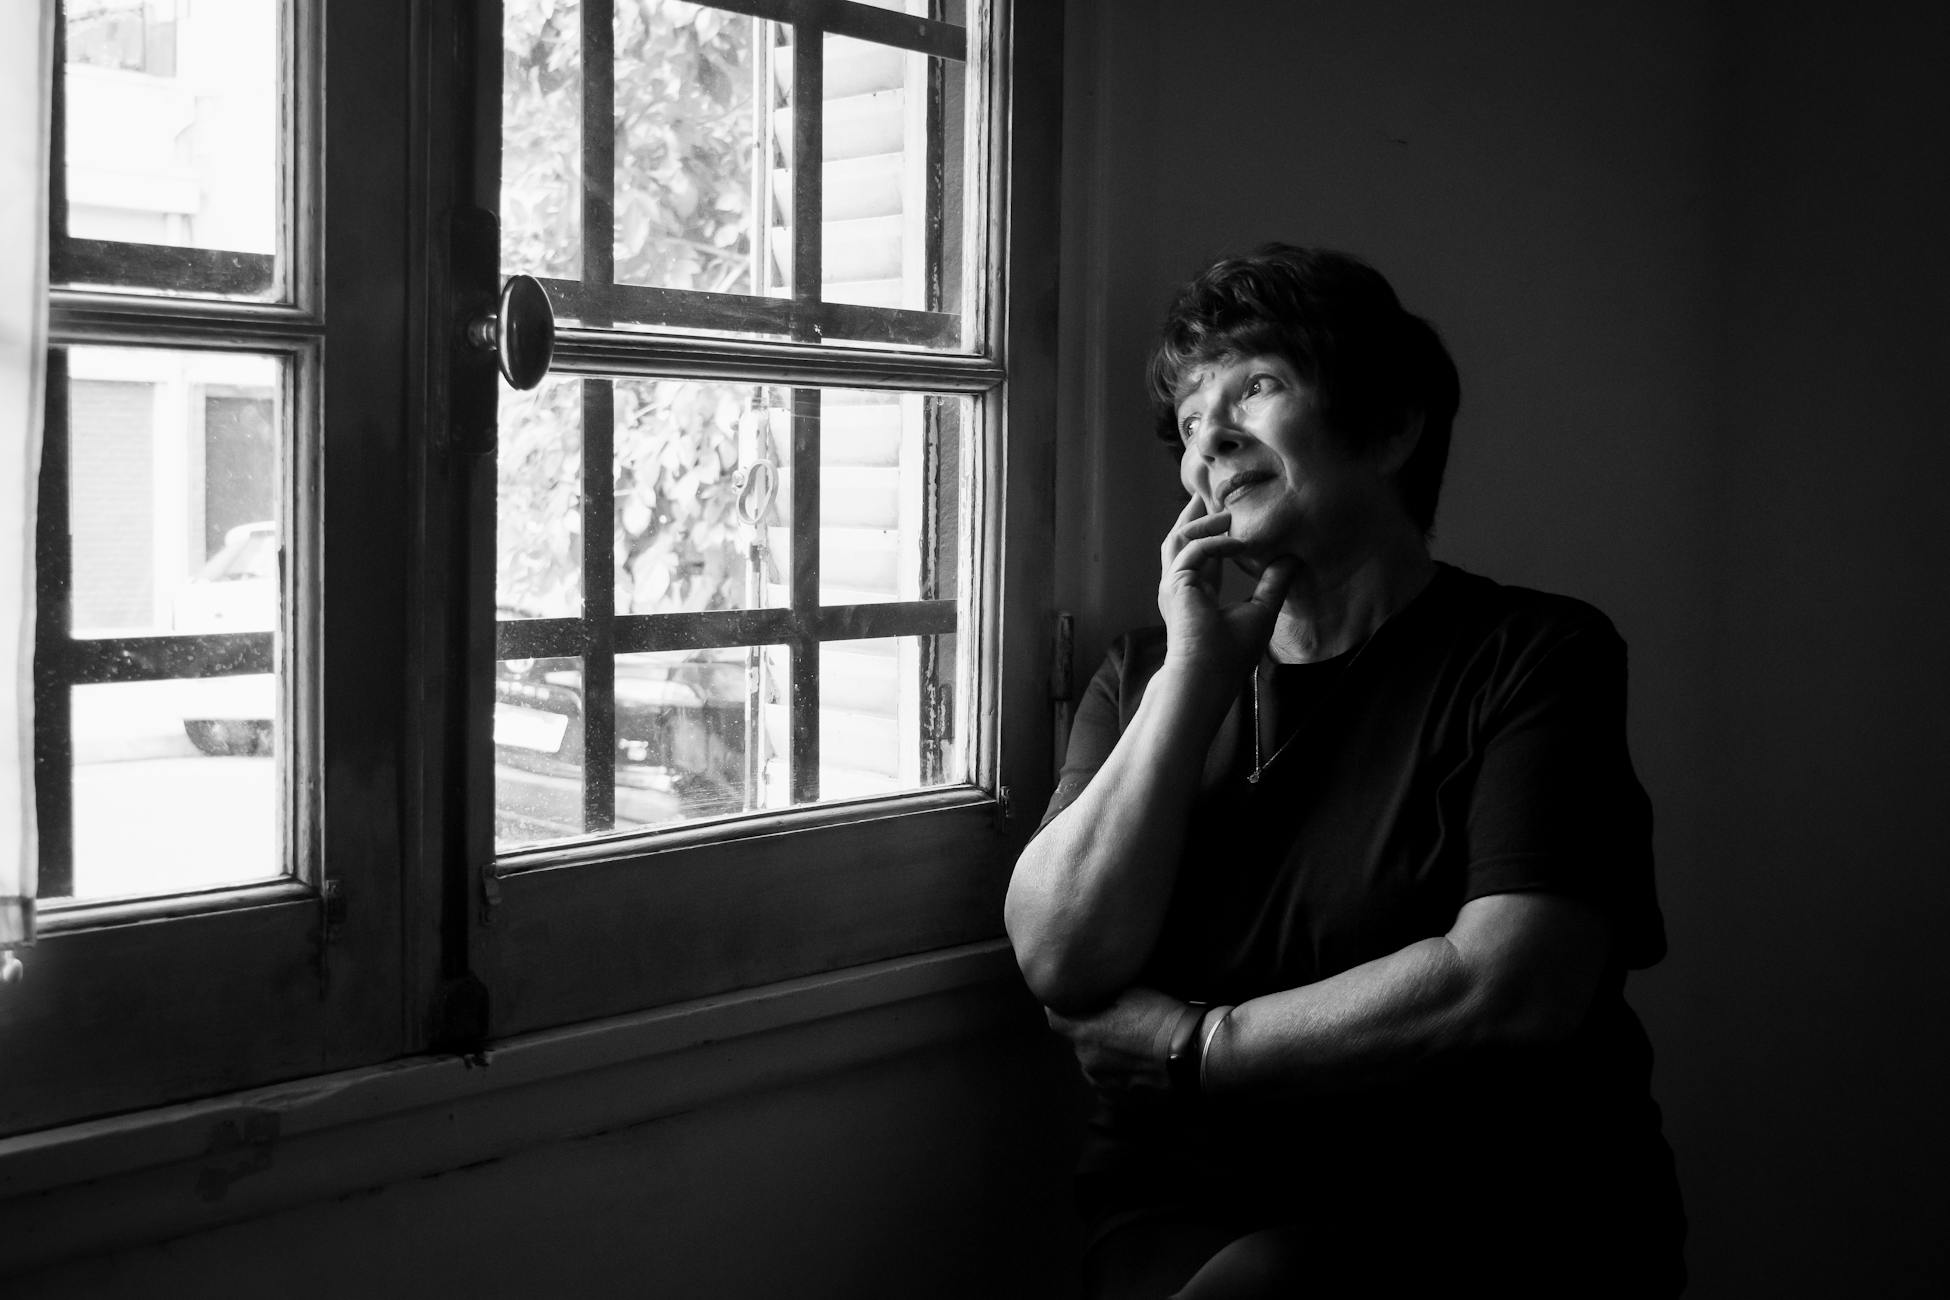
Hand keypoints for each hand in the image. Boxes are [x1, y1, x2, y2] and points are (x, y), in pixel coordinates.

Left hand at [1045, 986, 1189, 1096]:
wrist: (1193, 1054)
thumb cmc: (1164, 1017)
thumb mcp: (1130, 991)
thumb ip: (1102, 993)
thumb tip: (1092, 989)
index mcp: (1084, 1033)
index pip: (1055, 1018)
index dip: (1061, 1008)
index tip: (1069, 1001)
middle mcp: (1087, 1061)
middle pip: (1079, 1042)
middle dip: (1091, 1032)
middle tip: (1115, 1021)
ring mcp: (1103, 1084)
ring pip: (1095, 1064)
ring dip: (1105, 1055)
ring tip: (1132, 1045)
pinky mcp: (1121, 1101)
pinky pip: (1111, 1084)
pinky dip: (1119, 1075)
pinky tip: (1140, 1065)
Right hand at [1158, 496, 1294, 676]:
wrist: (1207, 678)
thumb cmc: (1229, 655)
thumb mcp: (1261, 610)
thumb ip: (1273, 583)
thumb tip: (1292, 559)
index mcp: (1196, 593)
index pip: (1200, 554)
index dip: (1212, 533)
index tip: (1227, 514)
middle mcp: (1180, 586)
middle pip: (1182, 539)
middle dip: (1196, 515)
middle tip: (1209, 492)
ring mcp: (1174, 584)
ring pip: (1180, 538)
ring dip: (1203, 521)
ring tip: (1224, 507)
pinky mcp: (1176, 584)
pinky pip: (1195, 550)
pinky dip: (1215, 542)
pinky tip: (1237, 541)